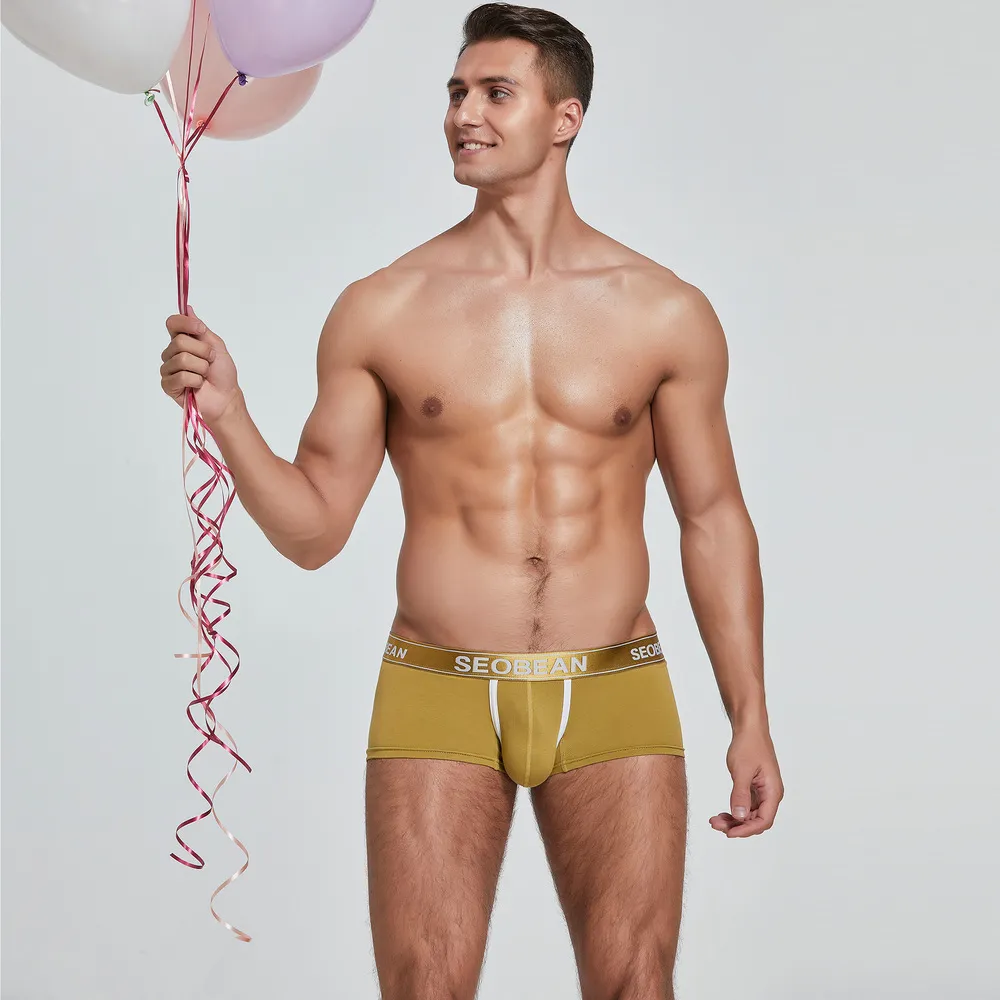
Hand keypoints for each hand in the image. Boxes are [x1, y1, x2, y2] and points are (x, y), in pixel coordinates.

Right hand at [160, 306, 240, 426]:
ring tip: (204, 375)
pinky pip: (181, 376)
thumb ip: (201, 328)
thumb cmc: (222, 373)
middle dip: (202, 352)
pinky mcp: (168, 385)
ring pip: (182, 360)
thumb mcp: (216, 346)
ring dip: (201, 368)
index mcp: (182, 341)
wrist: (226, 396)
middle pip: (180, 342)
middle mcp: (172, 353)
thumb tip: (188, 308)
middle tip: (210, 361)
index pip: (172, 323)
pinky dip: (196, 381)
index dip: (185, 324)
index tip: (200, 330)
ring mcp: (168, 369)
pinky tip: (197, 385)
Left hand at [710, 724, 783, 837]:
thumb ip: (740, 795)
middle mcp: (770, 795)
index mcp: (773, 792)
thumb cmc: (748, 745)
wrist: (749, 729)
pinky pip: (746, 806)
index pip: (764, 820)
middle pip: (756, 821)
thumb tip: (739, 817)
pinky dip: (735, 811)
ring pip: (750, 815)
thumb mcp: (742, 771)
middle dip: (737, 826)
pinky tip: (722, 813)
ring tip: (715, 821)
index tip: (730, 833)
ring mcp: (763, 792)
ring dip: (734, 820)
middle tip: (716, 825)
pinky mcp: (755, 789)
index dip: (747, 830)